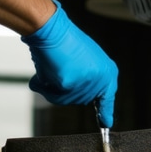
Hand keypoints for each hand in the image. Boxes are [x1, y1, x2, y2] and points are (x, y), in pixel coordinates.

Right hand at [21, 0, 117, 127]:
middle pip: (79, 100)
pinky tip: (43, 70)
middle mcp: (100, 79)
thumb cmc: (66, 40)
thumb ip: (90, 77)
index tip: (106, 123)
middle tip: (60, 69)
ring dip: (52, 87)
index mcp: (107, 72)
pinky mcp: (69, 84)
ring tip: (52, 66)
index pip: (107, 97)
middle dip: (65, 89)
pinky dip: (43, 84)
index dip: (105, 111)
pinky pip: (51, 93)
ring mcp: (85, 82)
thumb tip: (87, 98)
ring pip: (63, 100)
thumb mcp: (87, 59)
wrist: (53, 29)